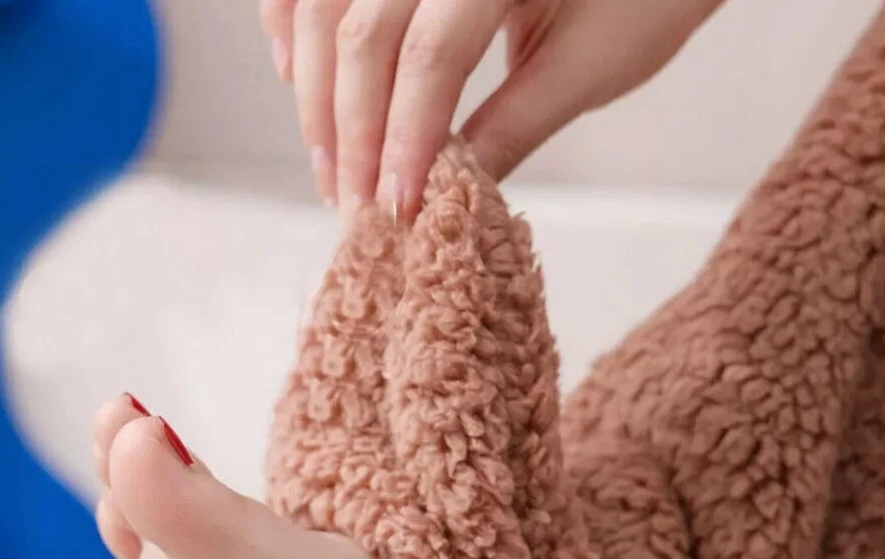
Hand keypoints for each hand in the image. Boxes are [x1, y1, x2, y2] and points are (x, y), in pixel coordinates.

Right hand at [261, 0, 723, 220]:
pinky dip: (293, 16)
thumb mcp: (591, 64)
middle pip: (365, 29)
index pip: (431, 56)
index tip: (394, 210)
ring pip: (327, 0)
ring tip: (326, 165)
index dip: (405, 140)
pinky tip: (293, 70)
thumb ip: (512, 126)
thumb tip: (446, 192)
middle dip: (351, 129)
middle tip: (350, 207)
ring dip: (316, 86)